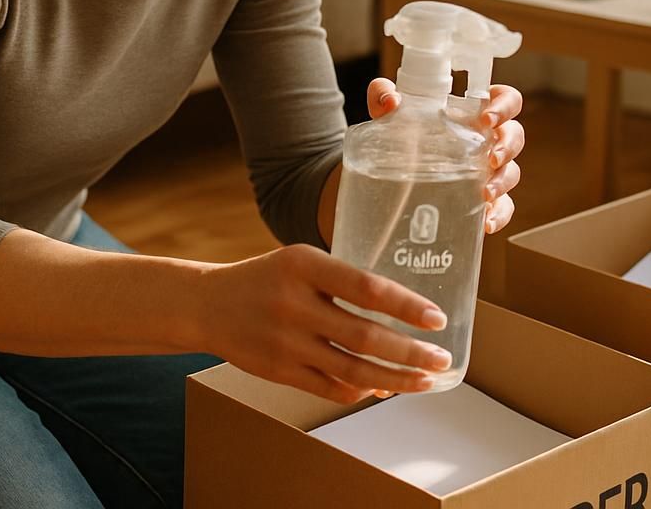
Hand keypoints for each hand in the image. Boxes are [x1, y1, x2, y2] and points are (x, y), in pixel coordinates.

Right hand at [196, 244, 452, 404]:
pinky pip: (331, 387)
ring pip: (353, 369)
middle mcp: (294, 304)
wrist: (208, 305)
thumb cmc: (268, 278)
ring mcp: (285, 342)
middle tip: (442, 358)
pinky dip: (363, 389)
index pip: (366, 287)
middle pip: (365, 336)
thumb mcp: (300, 261)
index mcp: (303, 265)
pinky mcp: (279, 371)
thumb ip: (342, 280)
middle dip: (411, 352)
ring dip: (396, 378)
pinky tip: (384, 386)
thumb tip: (402, 310)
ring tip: (425, 380)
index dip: (406, 305)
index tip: (437, 319)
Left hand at [366, 79, 523, 234]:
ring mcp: (488, 170)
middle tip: (492, 158)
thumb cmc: (402, 136)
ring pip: (513, 171)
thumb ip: (383, 96)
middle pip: (515, 135)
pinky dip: (500, 214)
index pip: (504, 99)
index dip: (505, 105)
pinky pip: (504, 206)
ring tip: (485, 193)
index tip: (487, 118)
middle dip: (508, 146)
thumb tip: (390, 100)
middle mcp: (486, 139)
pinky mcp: (485, 199)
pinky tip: (486, 222)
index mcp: (472, 112)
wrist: (389, 177)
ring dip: (504, 181)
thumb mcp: (389, 114)